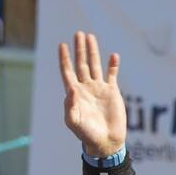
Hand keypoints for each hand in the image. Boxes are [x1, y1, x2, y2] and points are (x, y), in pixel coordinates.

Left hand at [58, 31, 125, 158]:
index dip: (64, 59)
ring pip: (94, 65)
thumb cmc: (86, 134)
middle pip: (81, 64)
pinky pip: (112, 75)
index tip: (62, 45)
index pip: (68, 72)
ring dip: (93, 51)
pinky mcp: (112, 92)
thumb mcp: (74, 122)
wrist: (105, 141)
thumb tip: (71, 89)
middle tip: (78, 34)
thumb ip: (70, 106)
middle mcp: (85, 88)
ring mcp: (98, 89)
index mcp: (74, 94)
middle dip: (79, 49)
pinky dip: (112, 65)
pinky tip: (113, 55)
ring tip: (90, 37)